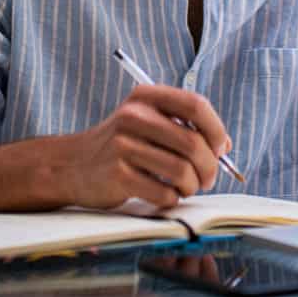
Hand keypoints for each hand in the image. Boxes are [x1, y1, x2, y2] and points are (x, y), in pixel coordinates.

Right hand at [63, 85, 231, 209]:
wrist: (72, 165)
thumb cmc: (121, 145)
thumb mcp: (147, 122)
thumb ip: (184, 127)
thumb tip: (225, 147)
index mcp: (146, 97)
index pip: (196, 105)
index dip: (216, 129)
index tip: (219, 148)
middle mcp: (134, 116)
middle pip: (193, 143)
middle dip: (209, 167)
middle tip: (207, 179)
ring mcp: (123, 145)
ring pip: (182, 171)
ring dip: (192, 186)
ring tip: (185, 188)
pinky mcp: (117, 175)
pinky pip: (163, 193)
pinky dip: (172, 199)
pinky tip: (164, 195)